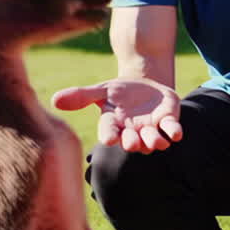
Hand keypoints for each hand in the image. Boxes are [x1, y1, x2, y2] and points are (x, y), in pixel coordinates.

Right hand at [52, 78, 182, 153]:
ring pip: (152, 141)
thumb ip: (80, 96)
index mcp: (114, 124)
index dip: (109, 136)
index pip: (109, 132)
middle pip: (131, 141)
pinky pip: (171, 130)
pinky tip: (175, 134)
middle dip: (132, 142)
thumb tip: (54, 100)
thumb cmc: (120, 92)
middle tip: (132, 143)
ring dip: (154, 141)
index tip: (110, 140)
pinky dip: (173, 132)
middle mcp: (131, 131)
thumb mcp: (101, 90)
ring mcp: (150, 129)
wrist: (146, 86)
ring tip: (156, 140)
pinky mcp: (168, 122)